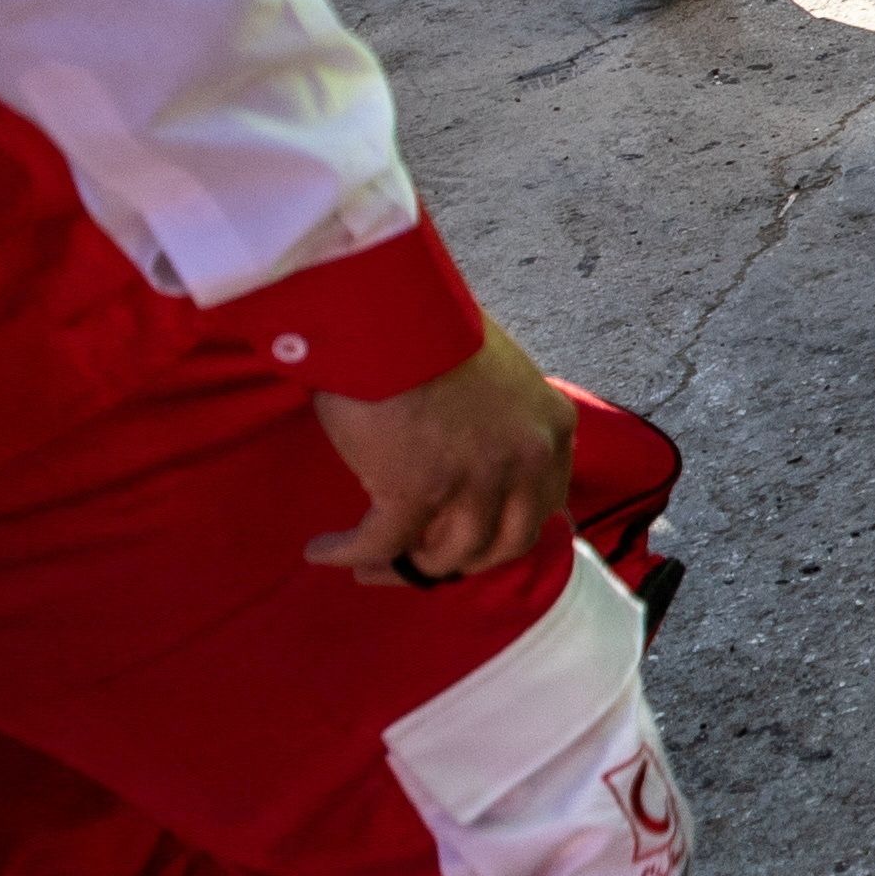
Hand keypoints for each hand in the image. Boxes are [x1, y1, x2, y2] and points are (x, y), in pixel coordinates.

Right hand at [307, 316, 577, 582]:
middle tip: (420, 562)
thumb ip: (499, 418)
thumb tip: (468, 451)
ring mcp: (475, 481)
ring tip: (368, 565)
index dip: (505, 529)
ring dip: (404, 567)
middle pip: (504, 544)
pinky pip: (382, 545)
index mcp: (551, 428)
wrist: (385, 308)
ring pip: (447, 554)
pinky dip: (348, 555)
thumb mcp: (495, 373)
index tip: (472, 538)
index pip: (545, 504)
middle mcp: (526, 460)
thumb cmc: (428, 324)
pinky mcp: (416, 492)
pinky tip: (323, 552)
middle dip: (460, 561)